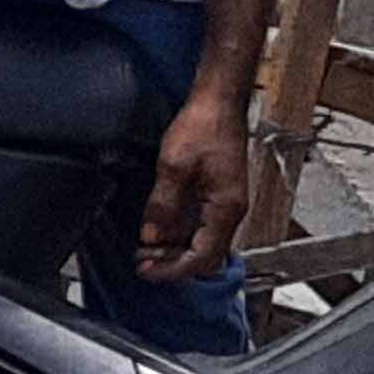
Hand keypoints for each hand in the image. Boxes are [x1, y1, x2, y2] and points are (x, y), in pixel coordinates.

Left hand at [141, 87, 254, 282]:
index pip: (202, 257)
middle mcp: (231, 212)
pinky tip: (160, 230)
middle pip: (205, 256)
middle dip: (174, 265)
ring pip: (203, 243)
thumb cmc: (203, 126)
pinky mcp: (219, 195)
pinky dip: (181, 235)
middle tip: (142, 264)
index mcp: (225, 209)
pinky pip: (202, 226)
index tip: (146, 271)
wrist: (219, 102)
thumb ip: (162, 206)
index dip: (173, 270)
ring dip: (176, 251)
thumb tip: (151, 237)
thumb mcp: (173, 166)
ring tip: (146, 250)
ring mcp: (226, 204)